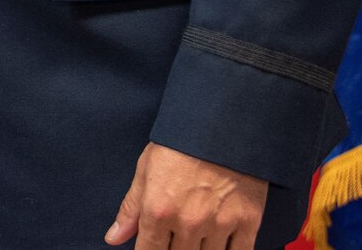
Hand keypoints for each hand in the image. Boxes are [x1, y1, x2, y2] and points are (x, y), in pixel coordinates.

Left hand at [105, 143, 266, 249]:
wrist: (222, 123)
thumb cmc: (180, 144)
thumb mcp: (146, 170)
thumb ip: (130, 209)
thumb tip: (113, 238)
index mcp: (158, 210)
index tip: (154, 249)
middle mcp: (188, 222)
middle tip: (176, 239)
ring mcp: (220, 224)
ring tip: (197, 238)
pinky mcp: (248, 221)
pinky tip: (221, 246)